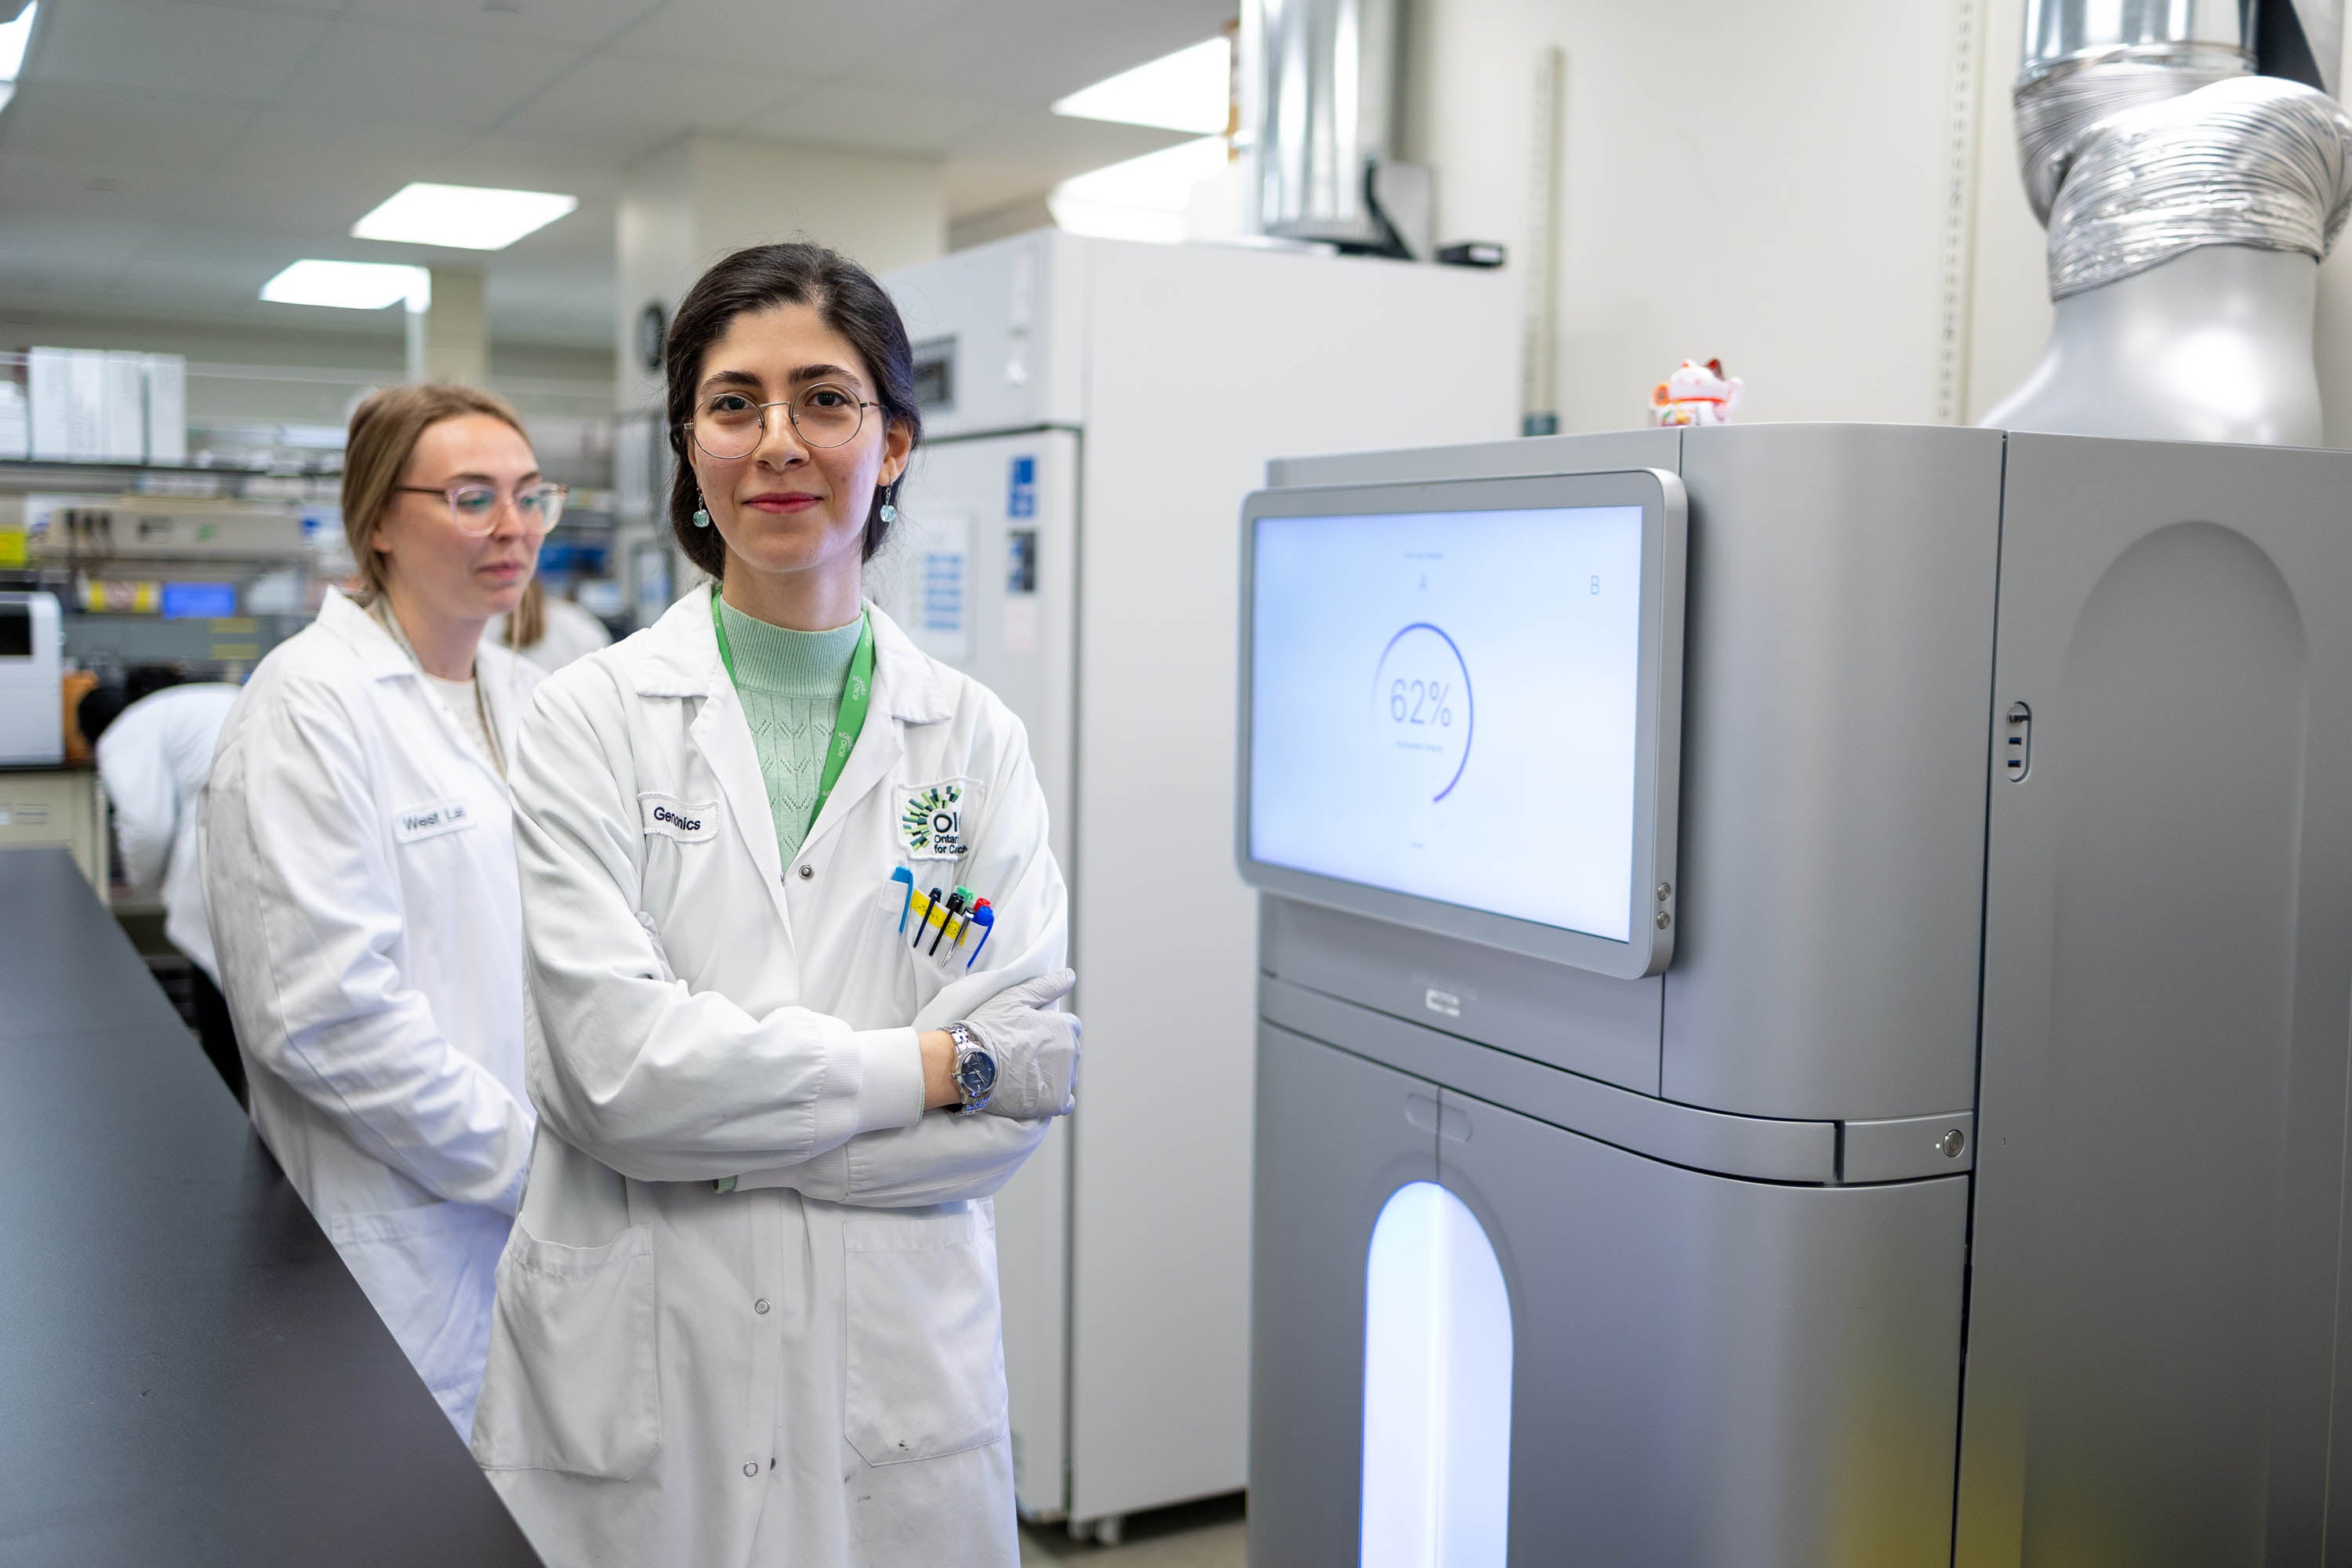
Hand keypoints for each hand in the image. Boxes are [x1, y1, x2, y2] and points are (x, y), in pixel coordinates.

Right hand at [958, 968, 1080, 1118]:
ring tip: (1024, 1073)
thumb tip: (1070, 976)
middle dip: (1053, 1051)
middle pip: (1069, 1051)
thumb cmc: (990, 1028)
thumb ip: (1047, 986)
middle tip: (1023, 1055)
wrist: (970, 1063)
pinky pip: (1066, 1102)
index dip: (1051, 1030)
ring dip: (1053, 1075)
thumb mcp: (1015, 997)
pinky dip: (1055, 1098)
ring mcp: (1063, 1078)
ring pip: (1067, 1075)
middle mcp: (1069, 1052)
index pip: (1071, 1027)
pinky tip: (1036, 1093)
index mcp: (1064, 1027)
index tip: (1032, 1036)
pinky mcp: (1054, 1102)